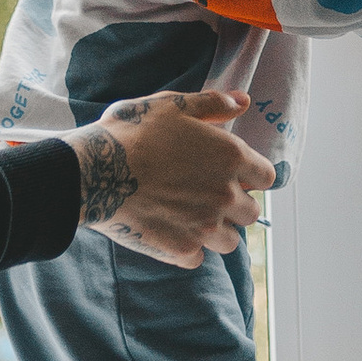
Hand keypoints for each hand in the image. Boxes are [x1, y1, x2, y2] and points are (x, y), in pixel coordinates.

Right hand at [70, 89, 271, 266]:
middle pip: (251, 213)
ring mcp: (205, 226)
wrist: (95, 171)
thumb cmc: (132, 133)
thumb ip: (213, 104)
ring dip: (215, 231)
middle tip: (205, 196)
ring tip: (187, 217)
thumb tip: (243, 102)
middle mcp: (225, 195)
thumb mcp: (173, 106)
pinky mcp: (182, 250)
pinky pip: (197, 258)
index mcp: (231, 158)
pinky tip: (168, 232)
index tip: (231, 175)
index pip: (266, 178)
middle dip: (234, 206)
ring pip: (229, 241)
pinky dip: (187, 249)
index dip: (250, 176)